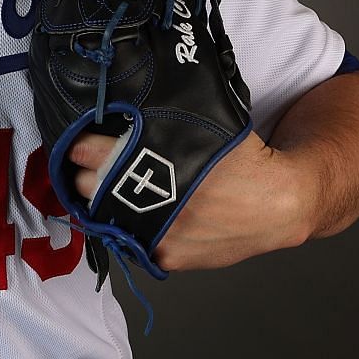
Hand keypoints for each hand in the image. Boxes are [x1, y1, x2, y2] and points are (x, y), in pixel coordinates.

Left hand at [69, 129, 312, 270]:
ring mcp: (155, 233)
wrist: (279, 204)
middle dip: (89, 173)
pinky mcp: (166, 257)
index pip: (87, 151)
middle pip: (88, 185)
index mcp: (153, 159)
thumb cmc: (241, 158)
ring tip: (115, 188)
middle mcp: (150, 199)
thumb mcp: (200, 122)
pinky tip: (142, 212)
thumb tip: (122, 102)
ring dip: (104, 201)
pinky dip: (131, 225)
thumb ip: (159, 116)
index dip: (81, 145)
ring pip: (104, 216)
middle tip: (96, 165)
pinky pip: (130, 239)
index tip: (79, 141)